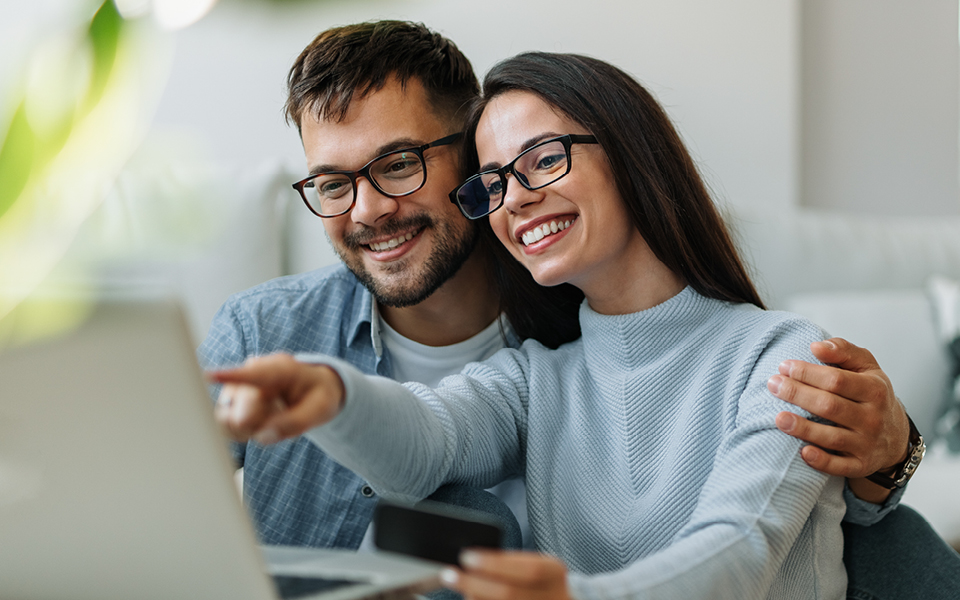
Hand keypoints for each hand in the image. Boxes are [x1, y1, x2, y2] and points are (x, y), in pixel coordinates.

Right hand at [209, 353, 344, 444]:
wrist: (314, 388)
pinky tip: (259, 425)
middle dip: (256, 425)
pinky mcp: (231, 401)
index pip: (252, 374)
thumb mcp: (320, 409)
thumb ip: (294, 422)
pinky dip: (242, 432)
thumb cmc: (318, 395)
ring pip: (227, 419)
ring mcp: (238, 386)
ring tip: (271, 421)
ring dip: (248, 429)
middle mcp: (252, 372)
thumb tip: (263, 435)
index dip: (229, 376)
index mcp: (279, 369)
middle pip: (239, 409)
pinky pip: (225, 425)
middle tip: (277, 424)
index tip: (209, 375)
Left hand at [439, 549, 570, 599]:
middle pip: (509, 592)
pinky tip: (471, 598)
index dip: (496, 563)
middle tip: (450, 573)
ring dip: (474, 597)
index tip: (467, 556)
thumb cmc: (541, 580)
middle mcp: (552, 596)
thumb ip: (511, 562)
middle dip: (475, 582)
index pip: (527, 567)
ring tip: (458, 586)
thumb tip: (473, 557)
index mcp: (555, 572)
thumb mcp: (536, 564)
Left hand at [768, 338, 909, 500]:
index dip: (807, 373)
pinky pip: (839, 467)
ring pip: (832, 437)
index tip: (784, 366)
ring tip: (778, 418)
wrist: (896, 436)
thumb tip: (816, 347)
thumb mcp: (867, 368)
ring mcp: (867, 444)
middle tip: (773, 384)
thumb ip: (844, 351)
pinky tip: (802, 452)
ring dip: (803, 428)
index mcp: (874, 390)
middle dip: (798, 394)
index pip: (836, 380)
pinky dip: (821, 461)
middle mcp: (873, 418)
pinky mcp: (861, 465)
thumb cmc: (871, 394)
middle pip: (830, 406)